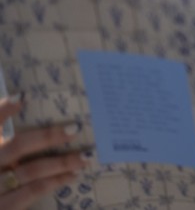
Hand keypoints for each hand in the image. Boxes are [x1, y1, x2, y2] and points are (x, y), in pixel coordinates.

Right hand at [0, 95, 87, 209]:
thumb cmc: (2, 173)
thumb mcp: (3, 150)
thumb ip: (11, 138)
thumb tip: (32, 106)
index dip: (3, 109)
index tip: (24, 96)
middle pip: (18, 146)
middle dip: (48, 137)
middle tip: (75, 129)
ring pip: (31, 170)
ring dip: (61, 162)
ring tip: (85, 156)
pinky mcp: (4, 206)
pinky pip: (32, 191)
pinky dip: (55, 182)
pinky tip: (73, 175)